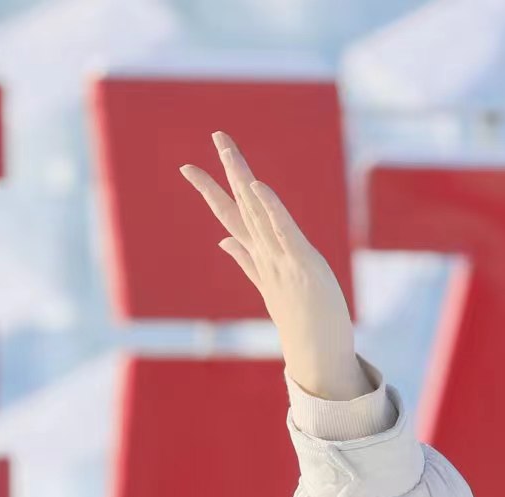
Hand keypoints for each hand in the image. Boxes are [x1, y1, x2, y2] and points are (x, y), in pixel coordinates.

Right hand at [179, 132, 369, 401]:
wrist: (317, 353)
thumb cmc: (301, 319)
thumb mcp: (270, 285)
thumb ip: (247, 260)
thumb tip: (224, 241)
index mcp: (259, 255)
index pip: (230, 215)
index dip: (211, 190)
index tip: (187, 165)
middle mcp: (265, 253)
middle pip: (241, 205)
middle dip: (228, 170)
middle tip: (218, 136)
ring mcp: (280, 259)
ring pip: (257, 213)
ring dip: (244, 180)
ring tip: (230, 151)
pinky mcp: (302, 265)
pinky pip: (283, 232)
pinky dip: (271, 209)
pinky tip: (259, 186)